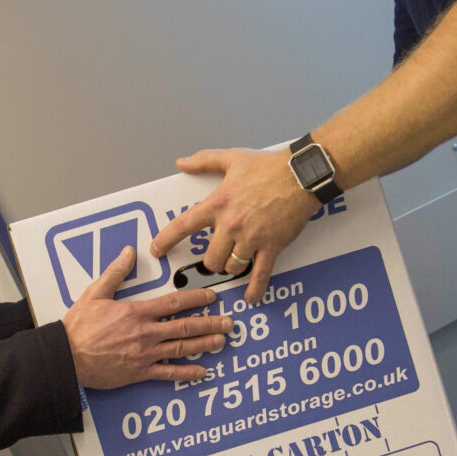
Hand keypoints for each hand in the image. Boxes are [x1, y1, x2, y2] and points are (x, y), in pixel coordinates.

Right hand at [62, 247, 232, 388]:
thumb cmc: (78, 328)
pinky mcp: (139, 372)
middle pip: (185, 326)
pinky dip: (186, 373)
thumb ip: (115, 273)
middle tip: (228, 322)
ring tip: (221, 341)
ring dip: (204, 344)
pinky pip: (168, 373)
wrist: (67, 357)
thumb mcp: (94, 294)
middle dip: (210, 323)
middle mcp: (145, 333)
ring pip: (182, 348)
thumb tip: (128, 253)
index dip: (196, 298)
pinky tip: (201, 373)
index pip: (174, 303)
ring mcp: (145, 354)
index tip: (211, 296)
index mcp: (137, 313)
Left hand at [150, 147, 316, 304]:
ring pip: (230, 268)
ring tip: (235, 262)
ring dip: (230, 268)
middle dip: (211, 262)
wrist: (300, 176)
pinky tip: (250, 297)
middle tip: (216, 257)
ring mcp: (251, 238)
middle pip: (209, 259)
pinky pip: (259, 274)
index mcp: (218, 204)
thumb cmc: (267, 167)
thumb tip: (182, 163)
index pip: (183, 226)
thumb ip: (204, 161)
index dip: (166, 240)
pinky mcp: (271, 246)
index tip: (156, 251)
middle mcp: (231, 225)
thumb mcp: (231, 158)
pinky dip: (254, 289)